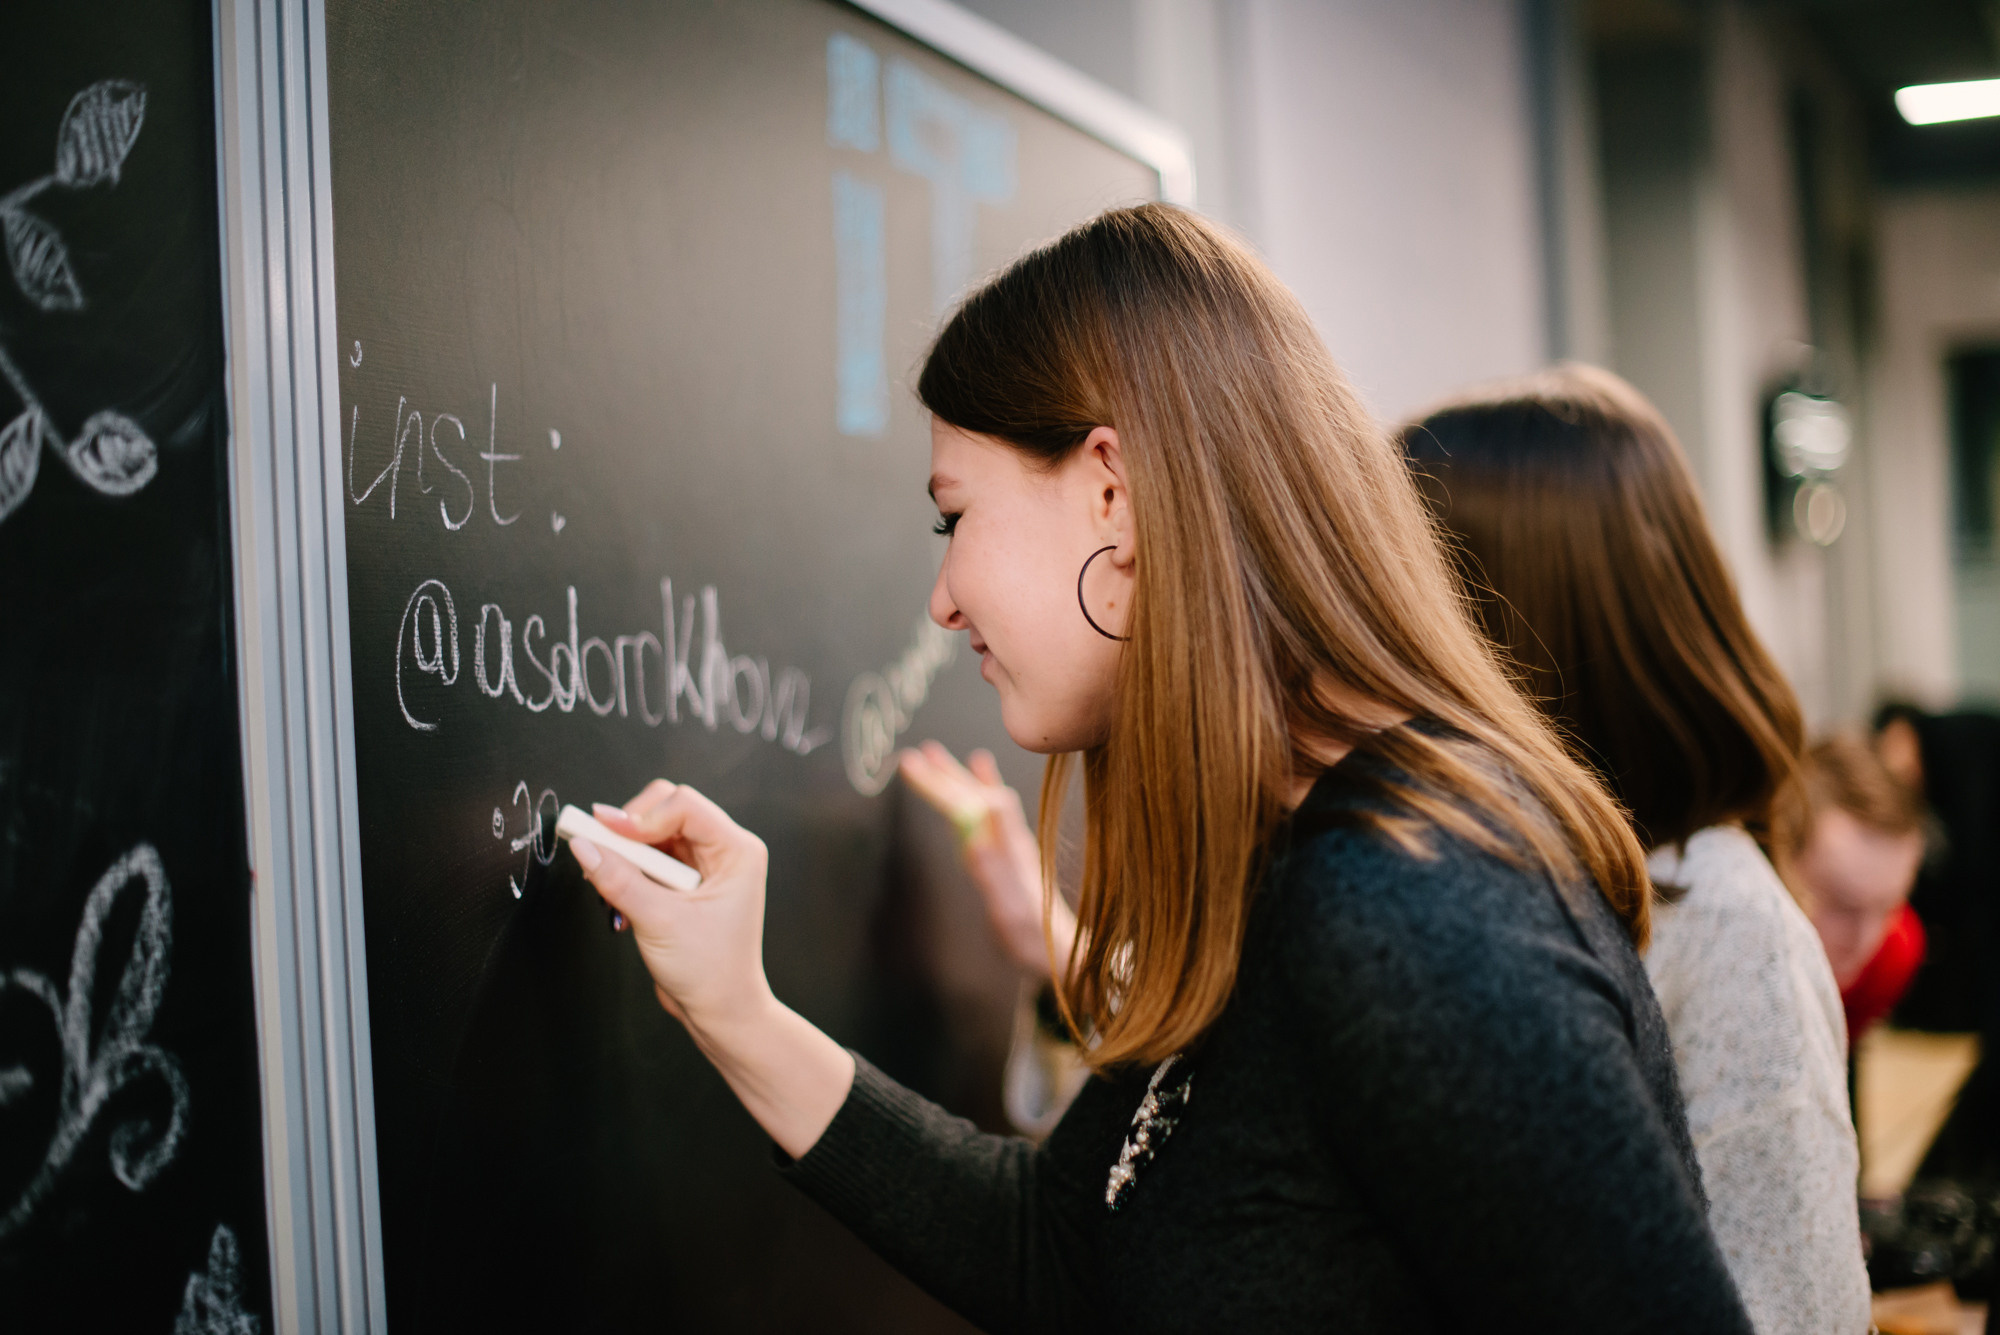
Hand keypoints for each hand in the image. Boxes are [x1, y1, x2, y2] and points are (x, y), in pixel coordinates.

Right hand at [573, 780, 851, 1158]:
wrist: (719, 1011)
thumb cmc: (709, 972)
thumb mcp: (659, 921)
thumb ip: (619, 880)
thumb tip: (584, 845)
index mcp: (737, 851)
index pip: (684, 805)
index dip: (641, 815)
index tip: (606, 833)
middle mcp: (724, 851)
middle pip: (666, 809)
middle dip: (629, 830)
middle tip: (598, 850)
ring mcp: (704, 865)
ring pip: (652, 833)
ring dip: (624, 854)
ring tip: (608, 885)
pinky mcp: (684, 882)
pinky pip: (648, 858)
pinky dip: (627, 870)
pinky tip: (617, 898)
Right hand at [898, 742, 1075, 979]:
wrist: (1062, 947)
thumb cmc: (1034, 936)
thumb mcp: (1010, 912)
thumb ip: (994, 876)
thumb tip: (973, 841)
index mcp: (1007, 850)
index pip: (969, 809)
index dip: (942, 788)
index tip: (917, 767)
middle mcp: (1010, 838)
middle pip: (972, 798)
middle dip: (942, 776)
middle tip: (913, 754)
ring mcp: (1011, 840)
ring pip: (979, 797)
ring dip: (955, 775)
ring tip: (932, 752)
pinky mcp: (1009, 846)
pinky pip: (991, 806)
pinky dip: (981, 782)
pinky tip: (979, 763)